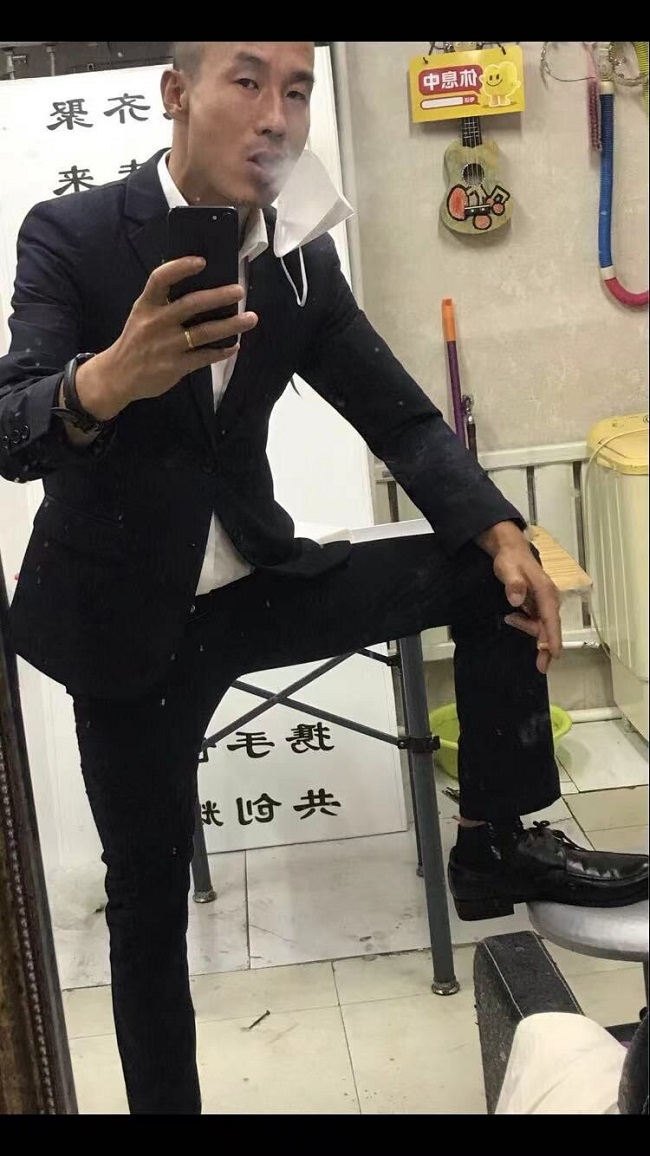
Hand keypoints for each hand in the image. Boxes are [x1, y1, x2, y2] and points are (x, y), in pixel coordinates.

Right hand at [75, 257, 258, 418]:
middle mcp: (156, 322)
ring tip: (250, 318)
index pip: (160, 279)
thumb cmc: (136, 340)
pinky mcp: (175, 366)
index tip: (202, 262)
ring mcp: (166, 345)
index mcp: (146, 305)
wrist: (118, 375)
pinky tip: (234, 346)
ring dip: (231, 325)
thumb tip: (201, 288)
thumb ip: (163, 302)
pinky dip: (221, 352)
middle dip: (218, 296)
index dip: (180, 268)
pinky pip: (204, 357)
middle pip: (191, 304)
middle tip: (239, 291)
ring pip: (204, 332)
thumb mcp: (142, 314)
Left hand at [477, 523, 561, 674]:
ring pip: (542, 626)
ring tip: (509, 619)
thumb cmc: (511, 560)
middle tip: (541, 666)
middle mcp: (549, 598)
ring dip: (530, 631)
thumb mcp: (508, 569)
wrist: (511, 551)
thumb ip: (513, 584)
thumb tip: (517, 599)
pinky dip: (527, 625)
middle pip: (550, 627)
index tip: (554, 654)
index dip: (553, 637)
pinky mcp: (538, 605)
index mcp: (546, 592)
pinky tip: (512, 618)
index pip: (551, 618)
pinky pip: (536, 621)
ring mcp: (544, 602)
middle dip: (546, 647)